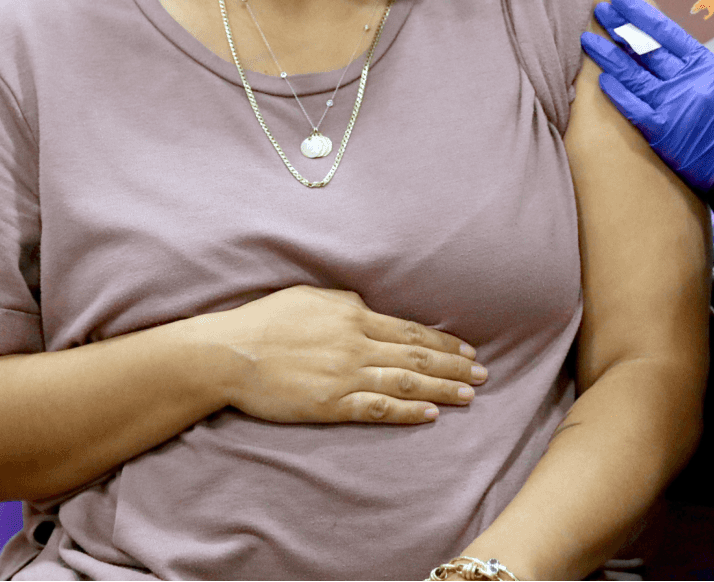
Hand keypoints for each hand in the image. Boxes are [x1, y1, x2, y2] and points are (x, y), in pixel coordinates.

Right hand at [188, 286, 486, 424]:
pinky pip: (378, 408)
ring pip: (406, 382)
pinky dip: (408, 412)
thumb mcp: (310, 298)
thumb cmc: (264, 321)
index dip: (443, 343)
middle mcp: (356, 344)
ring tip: (470, 396)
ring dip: (443, 389)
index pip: (410, 330)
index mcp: (353, 315)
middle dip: (455, 367)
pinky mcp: (330, 404)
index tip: (467, 351)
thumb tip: (368, 310)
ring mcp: (345, 375)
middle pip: (417, 356)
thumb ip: (345, 305)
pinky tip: (432, 415)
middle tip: (484, 376)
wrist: (229, 353)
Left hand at [581, 0, 713, 192]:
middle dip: (620, 27)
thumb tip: (658, 46)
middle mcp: (689, 80)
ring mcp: (675, 104)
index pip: (667, 31)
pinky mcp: (663, 131)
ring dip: (608, 55)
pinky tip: (601, 79)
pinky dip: (616, 92)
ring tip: (589, 40)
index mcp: (705, 64)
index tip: (620, 1)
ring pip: (633, 73)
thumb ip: (692, 64)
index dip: (640, 13)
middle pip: (647, 47)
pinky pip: (633, 106)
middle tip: (600, 11)